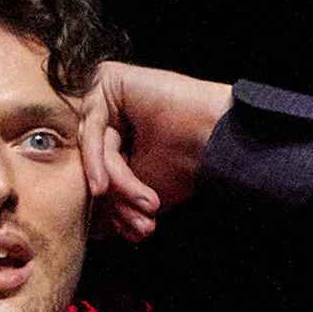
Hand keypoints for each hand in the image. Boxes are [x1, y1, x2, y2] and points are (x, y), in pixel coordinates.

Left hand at [72, 62, 230, 242]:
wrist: (220, 138)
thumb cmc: (187, 162)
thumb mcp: (139, 189)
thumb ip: (114, 197)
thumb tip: (95, 229)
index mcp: (119, 135)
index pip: (102, 173)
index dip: (117, 208)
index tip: (135, 234)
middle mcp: (112, 111)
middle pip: (97, 161)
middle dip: (119, 198)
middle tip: (144, 224)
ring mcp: (109, 93)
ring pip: (95, 148)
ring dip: (119, 183)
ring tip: (149, 203)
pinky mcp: (109, 77)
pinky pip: (92, 125)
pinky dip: (96, 160)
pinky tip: (103, 186)